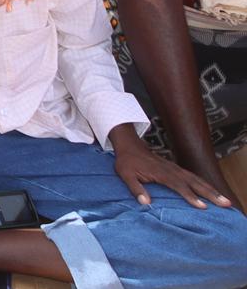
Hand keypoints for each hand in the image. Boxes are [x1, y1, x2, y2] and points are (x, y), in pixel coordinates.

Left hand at [112, 132, 231, 208]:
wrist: (129, 145)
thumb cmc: (127, 161)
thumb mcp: (125, 175)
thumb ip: (135, 188)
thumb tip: (145, 203)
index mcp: (160, 172)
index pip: (178, 186)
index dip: (190, 196)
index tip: (202, 206)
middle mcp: (171, 170)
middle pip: (194, 182)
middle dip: (210, 193)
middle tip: (225, 204)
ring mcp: (175, 168)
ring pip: (197, 179)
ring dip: (211, 190)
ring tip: (225, 201)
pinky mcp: (176, 169)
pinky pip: (193, 177)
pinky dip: (205, 185)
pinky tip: (213, 192)